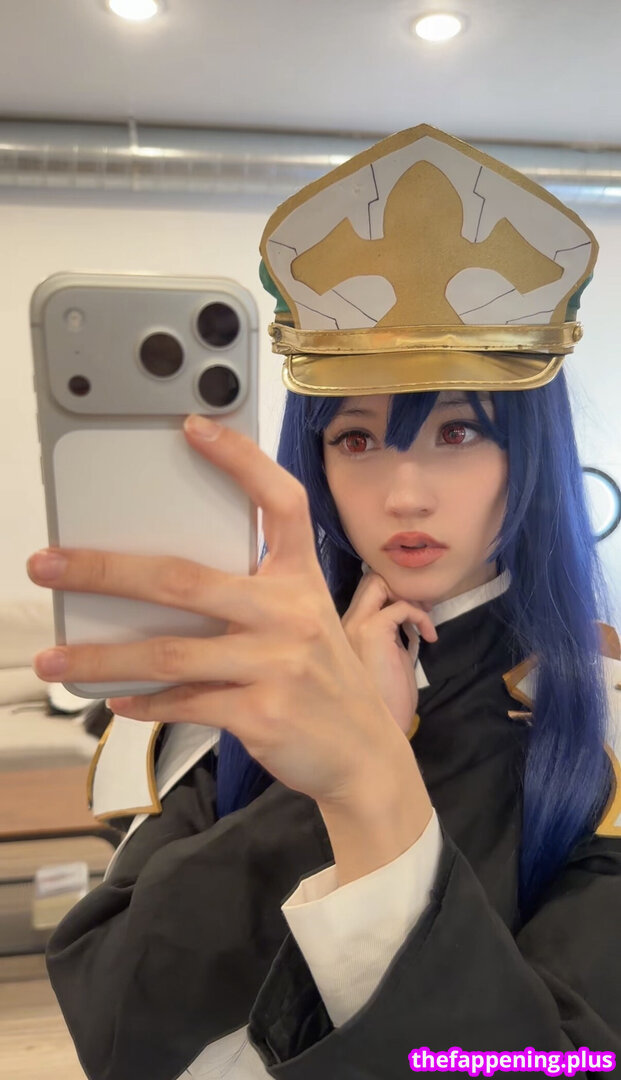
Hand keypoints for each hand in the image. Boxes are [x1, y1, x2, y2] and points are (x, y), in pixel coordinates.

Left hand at [26, 416, 421, 811]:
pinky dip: (144, 702)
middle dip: (105, 570)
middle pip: (184, 578)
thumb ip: (251, 599)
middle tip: (47, 564)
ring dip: (101, 658)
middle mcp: (291, 614)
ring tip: (55, 660)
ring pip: (167, 652)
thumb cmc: (323, 681)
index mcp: (301, 580)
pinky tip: (116, 700)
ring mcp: (276, 664)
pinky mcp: (261, 713)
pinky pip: (183, 702)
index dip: (240, 460)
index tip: (193, 428)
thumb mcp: (305, 623)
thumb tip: (162, 591)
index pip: (278, 502)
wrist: (364, 754)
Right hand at [341, 571, 436, 735]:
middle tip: (421, 610)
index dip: (391, 596)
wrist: (375, 735)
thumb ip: (390, 641)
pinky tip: (429, 637)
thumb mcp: (386, 665)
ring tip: (425, 622)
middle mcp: (344, 624)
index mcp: (344, 633)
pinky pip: (401, 606)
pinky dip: (420, 616)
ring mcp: (355, 625)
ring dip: (409, 597)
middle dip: (400, 588)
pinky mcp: (372, 631)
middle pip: (370, 580)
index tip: (412, 615)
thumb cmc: (383, 707)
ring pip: (378, 583)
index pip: (364, 593)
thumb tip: (407, 626)